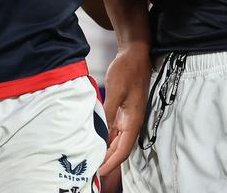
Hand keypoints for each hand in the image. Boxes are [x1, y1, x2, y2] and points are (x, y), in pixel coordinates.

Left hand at [98, 46, 150, 178]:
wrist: (134, 54)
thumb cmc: (127, 70)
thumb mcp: (116, 90)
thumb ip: (108, 112)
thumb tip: (100, 131)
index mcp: (133, 121)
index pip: (123, 150)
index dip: (111, 163)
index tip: (99, 172)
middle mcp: (131, 122)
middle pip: (119, 149)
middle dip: (107, 161)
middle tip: (92, 170)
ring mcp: (126, 117)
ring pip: (116, 141)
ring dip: (106, 151)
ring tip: (92, 160)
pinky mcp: (121, 111)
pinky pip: (113, 131)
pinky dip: (105, 139)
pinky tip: (95, 143)